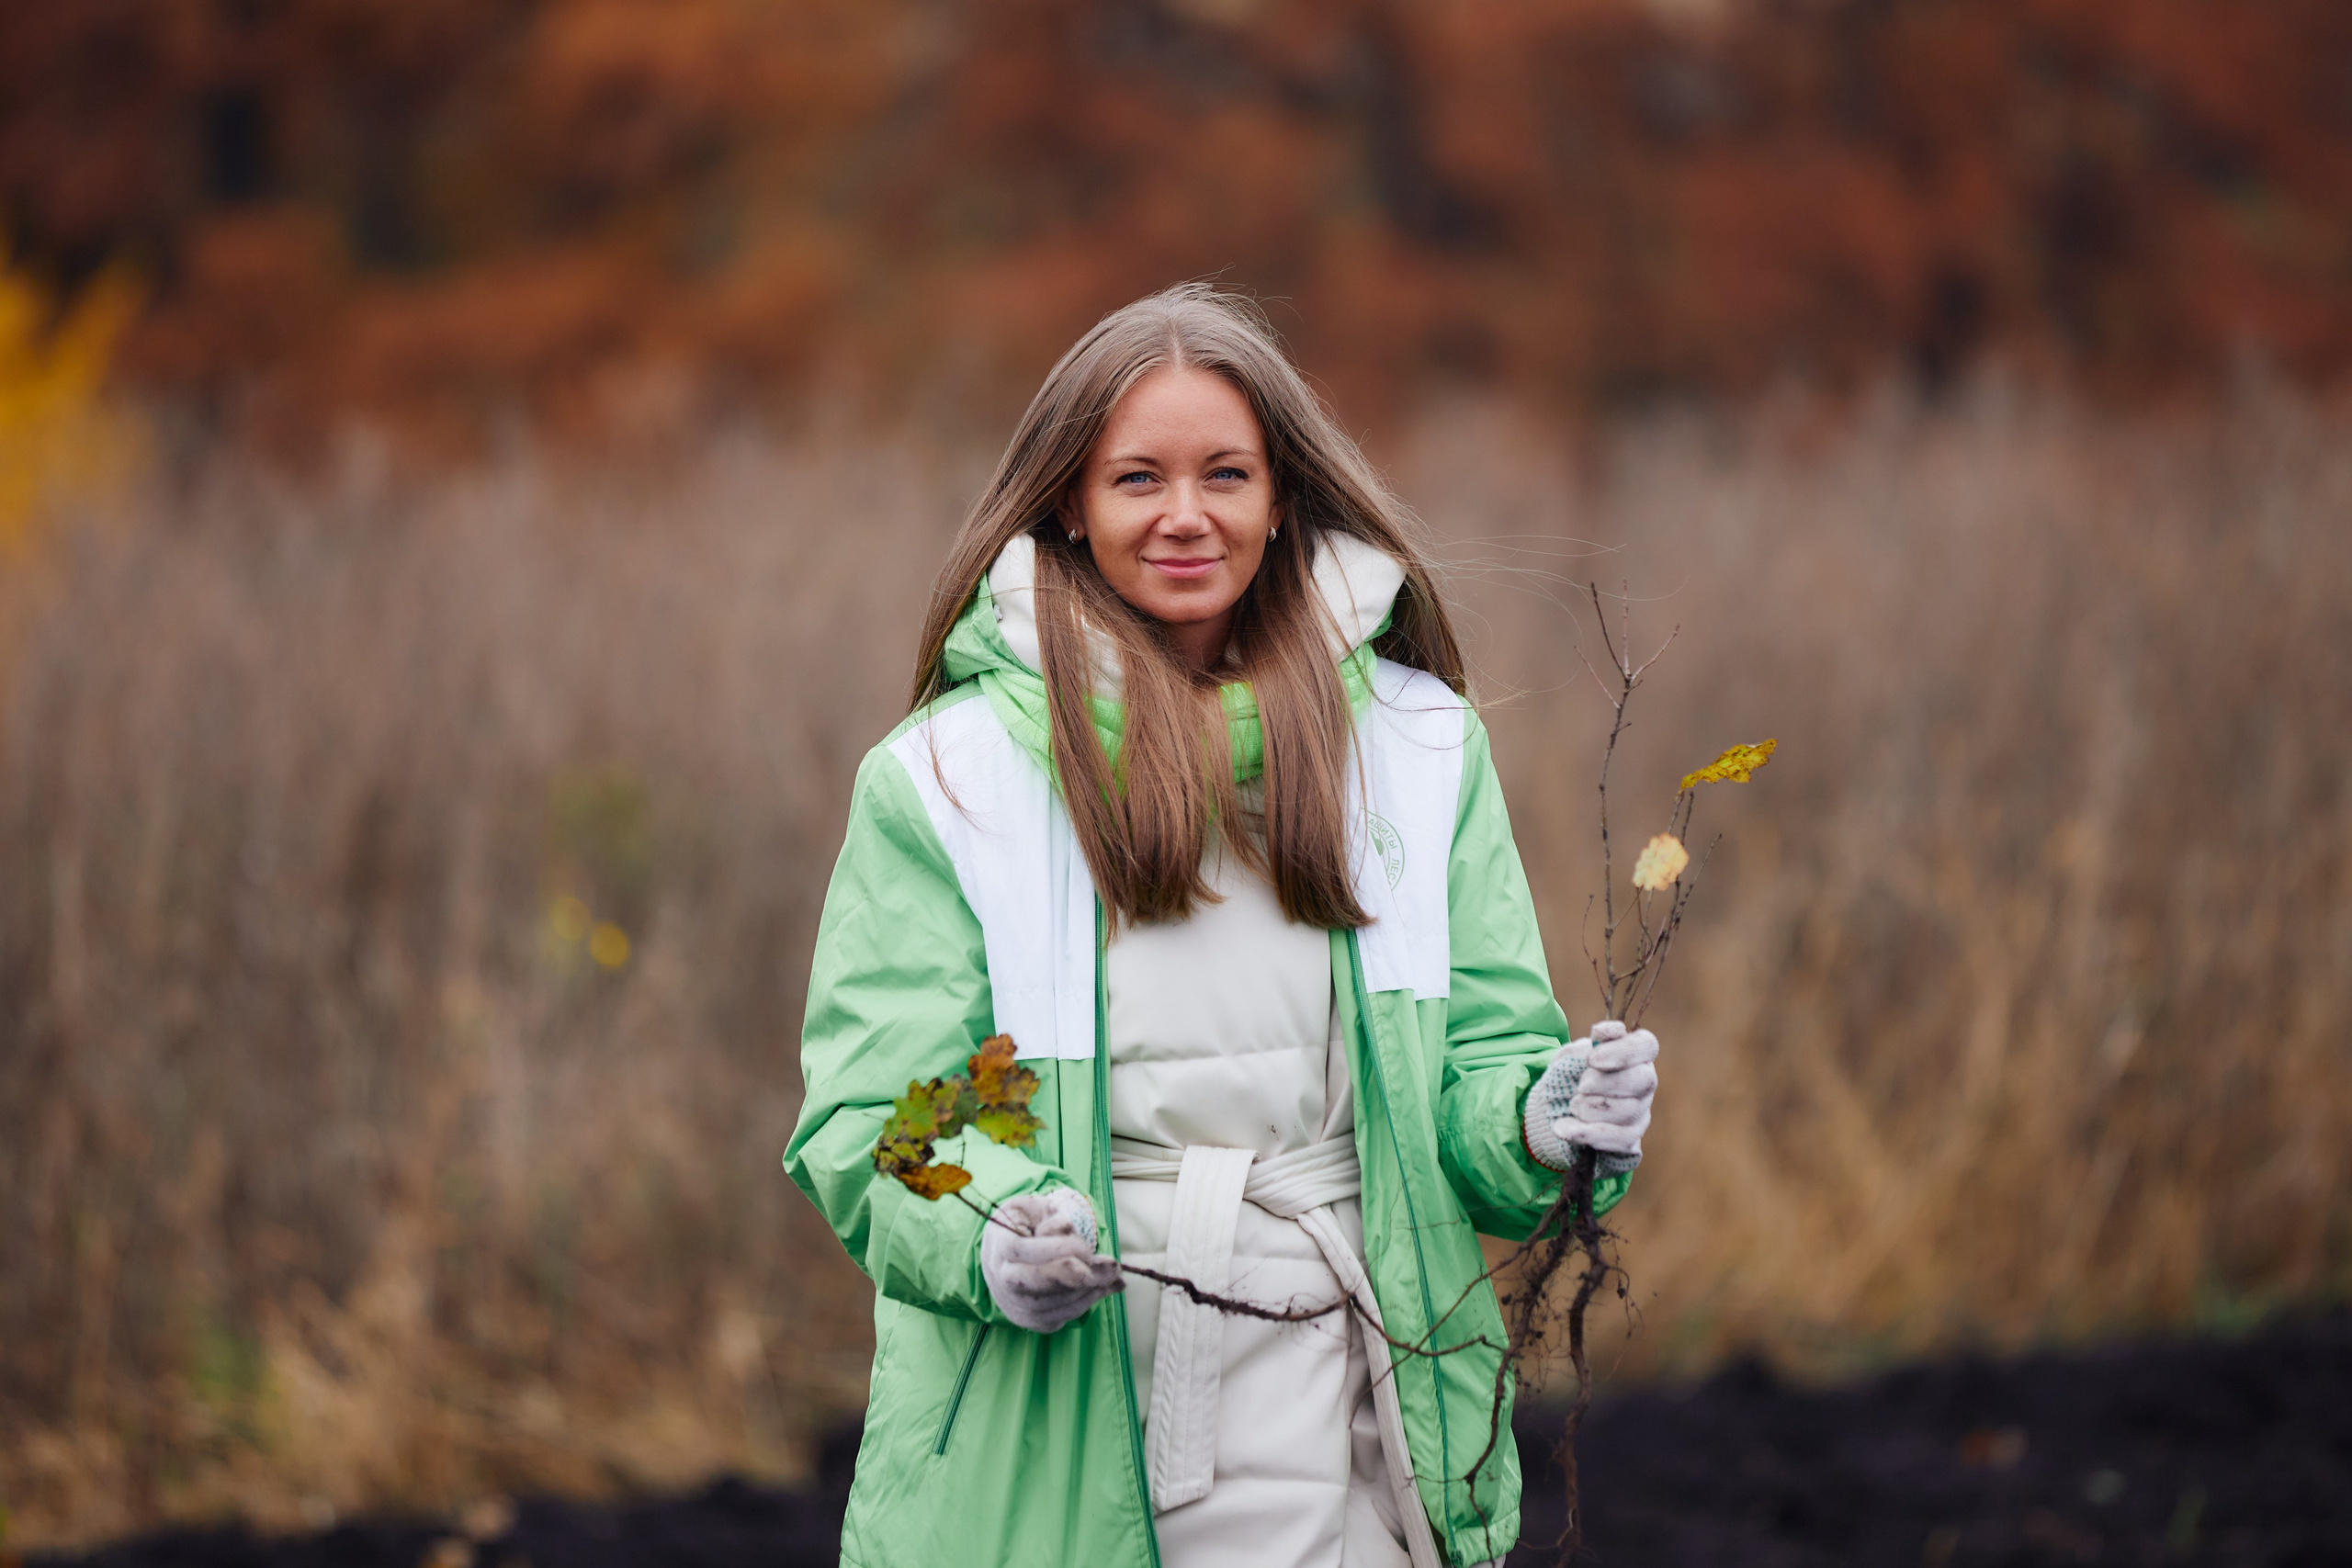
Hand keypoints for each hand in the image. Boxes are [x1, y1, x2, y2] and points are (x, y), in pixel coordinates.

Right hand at [980, 1188, 1123, 1333]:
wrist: (1005, 1250)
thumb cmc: (1026, 1224)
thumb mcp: (1038, 1209)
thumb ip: (1054, 1219)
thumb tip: (1069, 1230)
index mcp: (998, 1244)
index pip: (1021, 1250)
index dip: (1056, 1250)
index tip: (1087, 1248)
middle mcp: (998, 1277)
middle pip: (1035, 1283)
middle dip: (1077, 1277)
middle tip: (1112, 1268)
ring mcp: (1010, 1302)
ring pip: (1048, 1305)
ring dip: (1087, 1292)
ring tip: (1113, 1277)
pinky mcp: (1025, 1319)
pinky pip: (1054, 1319)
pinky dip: (1082, 1305)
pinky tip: (1101, 1290)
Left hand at [1523, 1020, 1658, 1175]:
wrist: (1558, 1107)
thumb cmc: (1571, 1073)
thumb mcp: (1572, 1055)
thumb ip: (1586, 1045)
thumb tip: (1602, 1033)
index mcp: (1635, 1053)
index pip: (1647, 1045)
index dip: (1622, 1051)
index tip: (1590, 1058)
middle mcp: (1645, 1081)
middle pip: (1643, 1080)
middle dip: (1607, 1083)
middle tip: (1581, 1085)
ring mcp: (1640, 1111)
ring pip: (1630, 1111)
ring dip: (1594, 1109)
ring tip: (1572, 1105)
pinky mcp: (1630, 1138)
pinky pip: (1618, 1140)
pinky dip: (1587, 1134)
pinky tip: (1564, 1129)